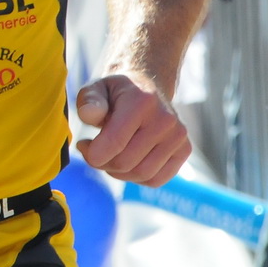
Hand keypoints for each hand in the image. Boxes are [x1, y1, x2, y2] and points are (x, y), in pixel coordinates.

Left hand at [75, 72, 189, 185]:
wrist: (146, 87)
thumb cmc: (115, 93)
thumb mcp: (96, 89)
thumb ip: (89, 101)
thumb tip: (89, 115)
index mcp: (142, 101)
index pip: (114, 142)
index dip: (92, 154)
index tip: (83, 145)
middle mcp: (165, 119)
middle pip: (126, 162)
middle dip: (102, 162)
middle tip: (93, 151)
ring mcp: (178, 136)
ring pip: (141, 174)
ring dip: (117, 172)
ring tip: (109, 155)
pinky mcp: (184, 150)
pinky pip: (156, 179)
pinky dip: (136, 178)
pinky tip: (126, 162)